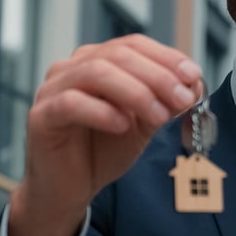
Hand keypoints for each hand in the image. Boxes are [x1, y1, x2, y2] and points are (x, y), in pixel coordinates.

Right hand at [7, 34, 202, 235]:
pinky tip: (122, 125)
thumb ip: (164, 102)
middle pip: (118, 55)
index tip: (193, 75)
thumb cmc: (102, 151)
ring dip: (135, 91)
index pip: (133, 45)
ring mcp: (53, 89)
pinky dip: (102, 111)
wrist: (70, 190)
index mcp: (96, 62)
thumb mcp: (143, 124)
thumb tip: (193, 85)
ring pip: (95, 72)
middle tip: (182, 98)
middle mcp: (72, 68)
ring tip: (159, 116)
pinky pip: (71, 103)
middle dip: (157, 75)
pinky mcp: (41, 116)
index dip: (166, 57)